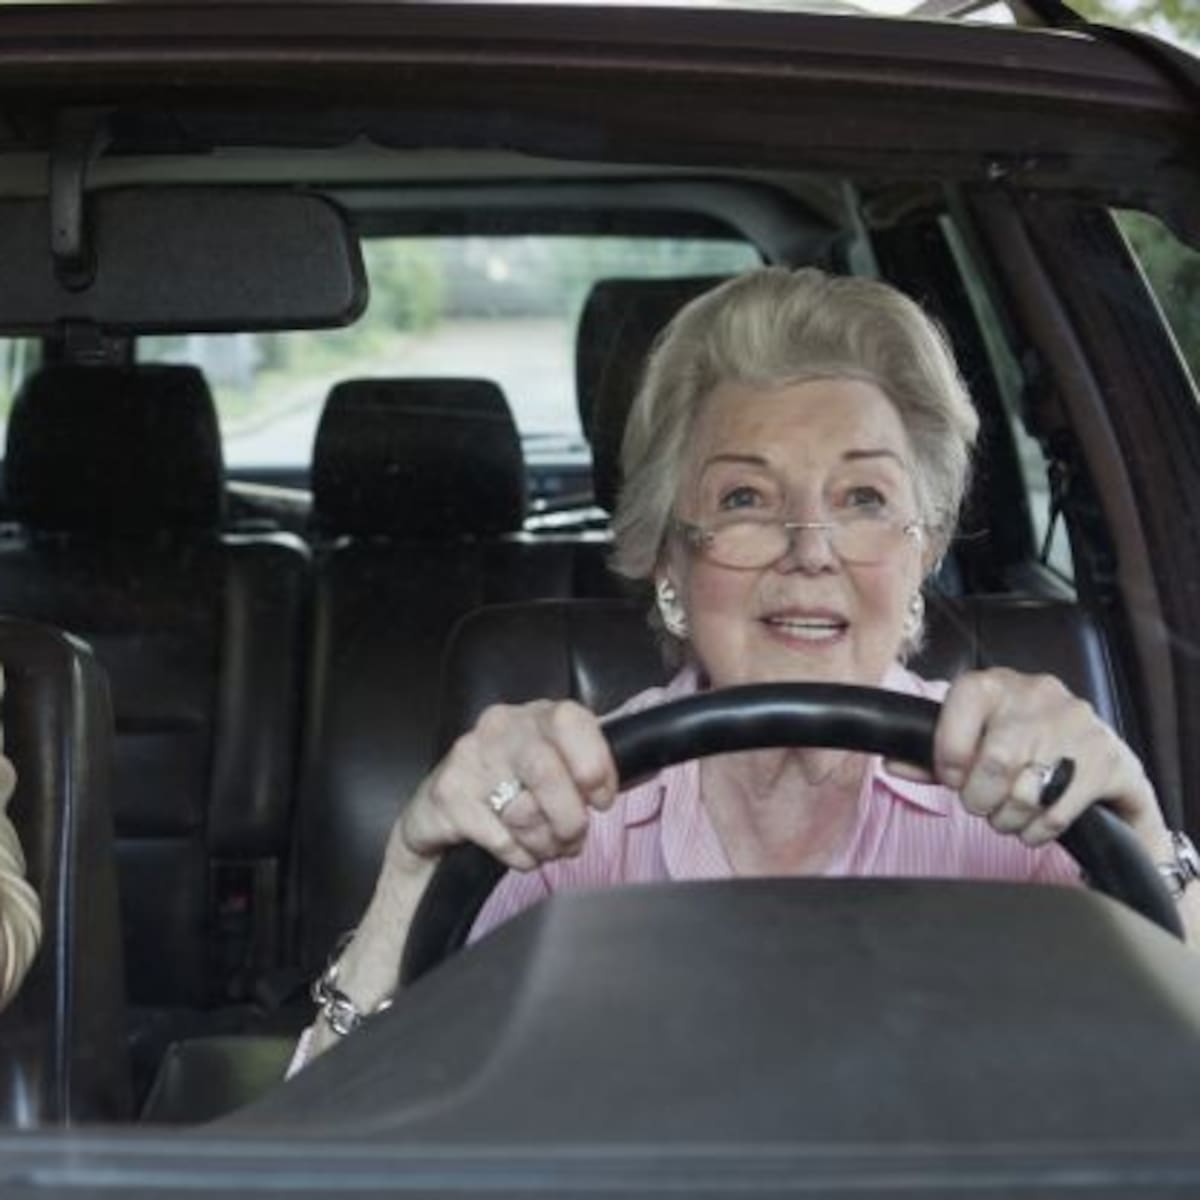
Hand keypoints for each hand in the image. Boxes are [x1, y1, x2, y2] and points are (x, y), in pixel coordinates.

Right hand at [398, 700, 618, 870]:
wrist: (437, 813)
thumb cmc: (510, 788)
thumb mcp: (555, 765)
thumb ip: (591, 765)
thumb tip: (646, 766)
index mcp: (537, 715)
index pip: (573, 722)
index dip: (595, 767)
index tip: (601, 800)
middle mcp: (501, 726)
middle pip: (548, 772)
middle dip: (569, 819)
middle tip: (573, 839)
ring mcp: (470, 757)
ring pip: (524, 811)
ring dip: (545, 844)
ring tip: (546, 847)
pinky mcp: (448, 794)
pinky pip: (500, 837)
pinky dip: (519, 856)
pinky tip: (518, 852)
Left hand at [922, 668, 1165, 849]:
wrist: (1104, 763)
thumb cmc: (1025, 749)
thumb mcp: (975, 743)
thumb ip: (931, 756)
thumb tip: (891, 763)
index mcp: (996, 684)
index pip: (959, 704)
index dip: (948, 755)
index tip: (953, 777)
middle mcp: (1039, 694)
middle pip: (994, 760)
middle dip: (979, 797)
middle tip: (981, 804)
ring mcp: (1078, 725)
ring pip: (1026, 791)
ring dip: (1007, 818)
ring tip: (1008, 814)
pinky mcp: (1107, 761)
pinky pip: (1057, 812)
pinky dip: (1036, 830)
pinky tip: (1034, 823)